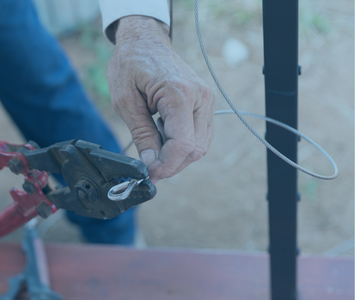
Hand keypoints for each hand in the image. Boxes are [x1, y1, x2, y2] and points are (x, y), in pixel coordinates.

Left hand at [107, 16, 214, 182]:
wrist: (145, 40)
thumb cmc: (131, 64)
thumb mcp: (126, 101)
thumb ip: (142, 134)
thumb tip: (150, 162)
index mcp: (179, 94)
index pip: (183, 145)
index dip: (166, 166)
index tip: (149, 173)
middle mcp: (201, 97)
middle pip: (196, 150)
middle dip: (172, 164)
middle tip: (149, 165)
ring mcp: (206, 100)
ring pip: (201, 145)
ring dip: (178, 155)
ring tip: (155, 142)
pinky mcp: (205, 103)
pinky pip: (201, 135)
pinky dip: (184, 144)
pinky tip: (165, 133)